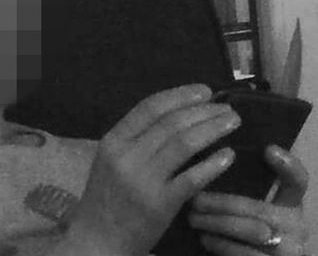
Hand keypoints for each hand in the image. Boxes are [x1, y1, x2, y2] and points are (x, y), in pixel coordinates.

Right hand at [67, 84, 241, 255]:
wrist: (97, 238)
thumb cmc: (105, 198)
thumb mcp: (110, 161)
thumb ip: (135, 139)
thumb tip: (174, 115)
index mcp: (113, 141)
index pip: (149, 108)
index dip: (180, 96)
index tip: (204, 90)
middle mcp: (127, 156)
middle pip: (171, 123)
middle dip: (203, 111)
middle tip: (226, 107)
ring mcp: (144, 180)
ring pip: (184, 144)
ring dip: (212, 129)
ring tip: (232, 122)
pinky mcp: (161, 203)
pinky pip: (193, 178)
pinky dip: (213, 164)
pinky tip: (228, 155)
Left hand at [188, 145, 310, 255]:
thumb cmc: (244, 229)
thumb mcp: (249, 209)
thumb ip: (243, 188)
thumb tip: (213, 156)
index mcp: (291, 206)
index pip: (298, 182)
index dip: (288, 166)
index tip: (268, 149)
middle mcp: (296, 227)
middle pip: (260, 208)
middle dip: (222, 203)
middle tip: (194, 198)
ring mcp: (289, 249)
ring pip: (251, 231)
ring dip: (216, 223)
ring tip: (192, 217)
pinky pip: (245, 254)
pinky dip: (221, 245)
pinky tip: (204, 239)